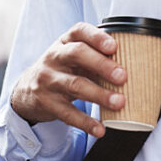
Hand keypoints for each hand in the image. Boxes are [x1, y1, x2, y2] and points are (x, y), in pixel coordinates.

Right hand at [10, 22, 126, 137]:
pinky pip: (67, 113)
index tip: (114, 46)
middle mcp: (54, 57)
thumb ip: (96, 56)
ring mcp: (48, 79)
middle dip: (102, 64)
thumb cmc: (61, 69)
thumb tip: (133, 65)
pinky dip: (85, 122)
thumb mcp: (73, 56)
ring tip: (119, 102)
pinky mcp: (47, 102)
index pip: (79, 31)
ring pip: (75, 84)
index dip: (97, 37)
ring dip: (99, 95)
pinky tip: (100, 129)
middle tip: (123, 76)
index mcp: (64, 41)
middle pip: (77, 54)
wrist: (27, 90)